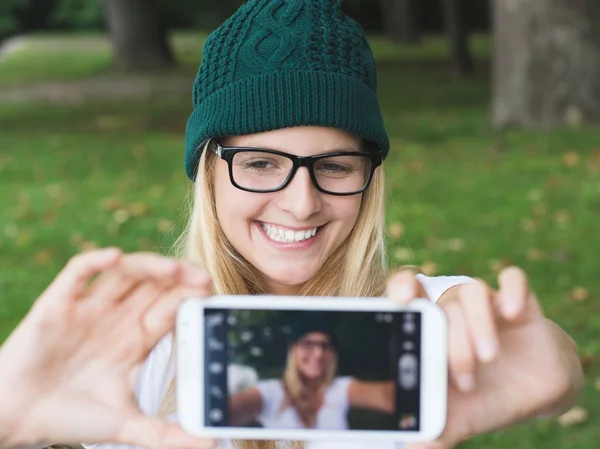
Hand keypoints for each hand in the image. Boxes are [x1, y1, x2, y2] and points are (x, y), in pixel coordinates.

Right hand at [0, 248, 216, 448]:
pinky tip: (114, 257)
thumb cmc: (70, 417)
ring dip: (149, 266)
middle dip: (179, 277)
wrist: (16, 418)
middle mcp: (118, 317)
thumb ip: (163, 433)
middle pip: (155, 285)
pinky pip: (78, 272)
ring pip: (125, 273)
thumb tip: (206, 447)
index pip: (172, 308)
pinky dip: (95, 261)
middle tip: (202, 278)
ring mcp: (90, 307)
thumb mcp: (124, 425)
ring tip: (171, 270)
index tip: (213, 296)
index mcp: (137, 338)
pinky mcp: (59, 303)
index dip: (192, 299)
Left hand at [386, 267, 582, 447]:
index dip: (401, 289)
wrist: (531, 392)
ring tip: (488, 358)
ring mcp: (487, 304)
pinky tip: (512, 313)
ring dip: (478, 324)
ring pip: (472, 291)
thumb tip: (409, 448)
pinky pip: (514, 280)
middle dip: (450, 339)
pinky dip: (512, 290)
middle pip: (441, 304)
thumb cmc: (482, 399)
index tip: (401, 302)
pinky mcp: (521, 303)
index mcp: (431, 328)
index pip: (408, 292)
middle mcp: (454, 310)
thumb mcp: (456, 418)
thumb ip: (431, 429)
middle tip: (463, 379)